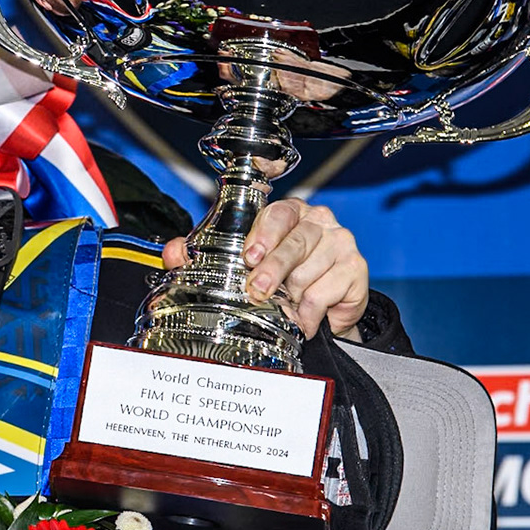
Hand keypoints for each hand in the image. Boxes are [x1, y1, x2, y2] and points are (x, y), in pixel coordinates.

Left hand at [160, 198, 369, 339]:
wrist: (325, 308)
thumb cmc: (284, 279)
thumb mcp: (245, 265)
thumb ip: (204, 255)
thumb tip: (173, 252)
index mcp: (290, 213)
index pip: (277, 214)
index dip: (263, 234)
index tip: (249, 255)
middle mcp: (318, 222)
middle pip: (295, 241)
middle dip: (273, 268)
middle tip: (258, 289)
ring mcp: (341, 243)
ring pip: (310, 269)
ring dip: (292, 294)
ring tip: (285, 304)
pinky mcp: (356, 270)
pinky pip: (327, 291)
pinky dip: (311, 310)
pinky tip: (305, 316)